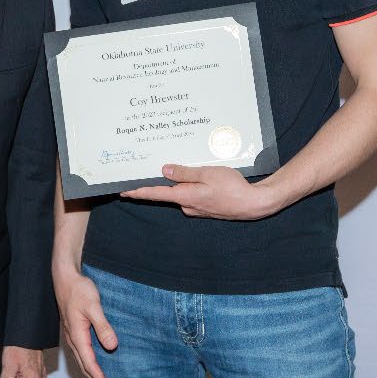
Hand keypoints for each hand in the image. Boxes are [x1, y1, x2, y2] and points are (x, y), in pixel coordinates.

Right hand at [53, 268, 117, 377]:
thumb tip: (112, 347)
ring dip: (93, 376)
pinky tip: (94, 368)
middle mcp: (73, 339)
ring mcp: (73, 336)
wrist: (64, 278)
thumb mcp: (94, 306)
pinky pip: (82, 354)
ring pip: (83, 362)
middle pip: (85, 367)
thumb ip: (103, 326)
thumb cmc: (79, 290)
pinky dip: (89, 366)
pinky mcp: (74, 332)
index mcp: (77, 336)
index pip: (90, 364)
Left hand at [121, 164, 280, 220]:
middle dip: (158, 182)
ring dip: (177, 183)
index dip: (138, 191)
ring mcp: (196, 208)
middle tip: (147, 170)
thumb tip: (165, 170)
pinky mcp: (205, 208)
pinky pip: (191, 195)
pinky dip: (189, 187)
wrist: (253, 204)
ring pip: (181, 193)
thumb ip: (185, 172)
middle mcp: (187, 205)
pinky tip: (196, 178)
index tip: (123, 190)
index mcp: (185, 196)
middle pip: (167, 193)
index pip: (155, 194)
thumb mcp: (207, 173)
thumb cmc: (232, 187)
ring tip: (177, 168)